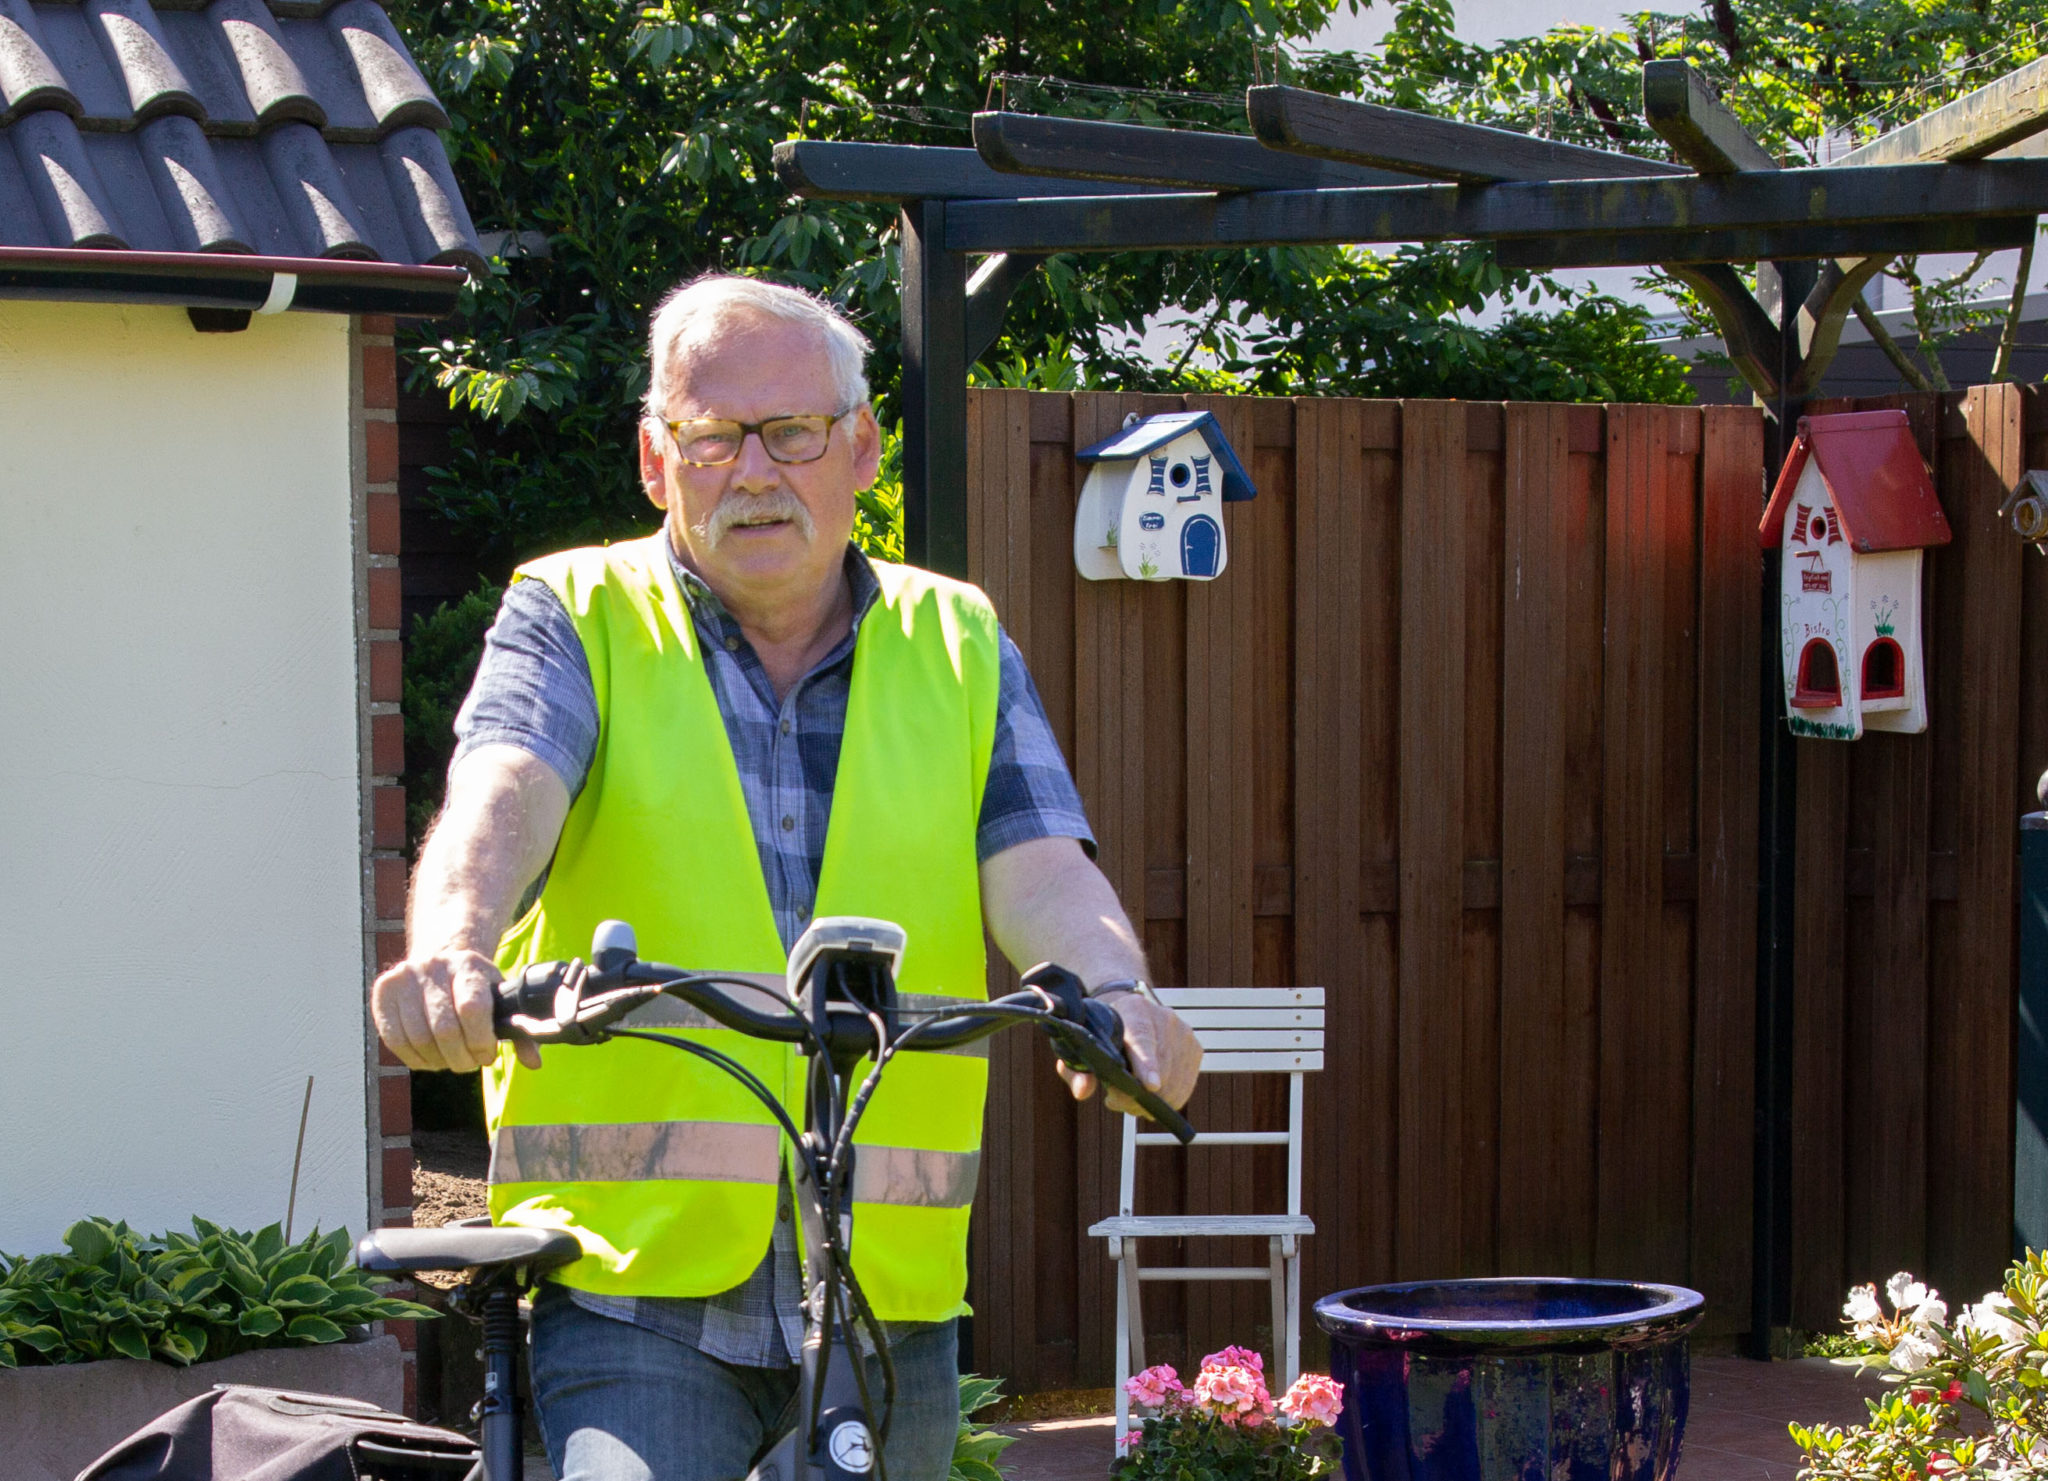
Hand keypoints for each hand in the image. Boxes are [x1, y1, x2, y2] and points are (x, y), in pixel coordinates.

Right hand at [372, 948, 537, 1072]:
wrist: (438, 962)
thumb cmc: (474, 988)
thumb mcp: (500, 999)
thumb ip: (519, 1031)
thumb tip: (533, 1062)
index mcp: (468, 965)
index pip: (472, 1008)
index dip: (481, 1041)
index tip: (488, 1054)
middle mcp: (433, 967)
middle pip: (445, 1030)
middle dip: (461, 1058)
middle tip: (470, 1063)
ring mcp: (404, 978)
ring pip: (419, 1039)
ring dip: (439, 1061)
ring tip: (452, 1060)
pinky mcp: (382, 994)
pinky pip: (395, 1041)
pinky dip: (416, 1059)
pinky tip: (431, 1058)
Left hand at [1058, 991, 1201, 1116]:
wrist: (1130, 1008)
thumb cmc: (1105, 1030)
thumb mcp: (1083, 1045)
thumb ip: (1077, 1069)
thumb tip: (1083, 1091)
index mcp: (1134, 1010)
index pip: (1142, 1039)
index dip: (1146, 1064)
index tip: (1150, 1085)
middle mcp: (1165, 1018)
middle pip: (1160, 1070)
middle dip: (1137, 1097)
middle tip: (1115, 1100)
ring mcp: (1184, 1034)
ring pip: (1173, 1085)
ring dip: (1152, 1102)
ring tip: (1130, 1097)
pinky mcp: (1195, 1049)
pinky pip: (1183, 1089)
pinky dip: (1166, 1100)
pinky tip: (1149, 1094)